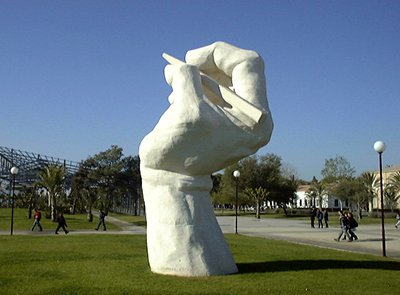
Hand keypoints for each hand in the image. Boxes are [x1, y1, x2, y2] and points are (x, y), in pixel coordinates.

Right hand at [139, 42, 272, 175]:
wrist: (171, 179)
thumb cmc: (179, 149)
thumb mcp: (185, 106)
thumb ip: (186, 75)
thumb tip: (179, 66)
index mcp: (255, 117)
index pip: (247, 65)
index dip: (218, 53)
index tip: (189, 59)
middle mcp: (254, 119)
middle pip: (239, 70)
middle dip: (208, 63)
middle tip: (183, 64)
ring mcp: (241, 121)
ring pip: (227, 79)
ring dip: (200, 75)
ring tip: (176, 85)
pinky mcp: (227, 123)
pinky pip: (218, 93)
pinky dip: (198, 87)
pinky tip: (177, 96)